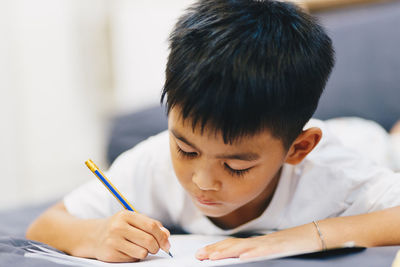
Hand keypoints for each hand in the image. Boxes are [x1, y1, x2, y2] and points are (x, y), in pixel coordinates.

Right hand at [92, 210, 170, 261]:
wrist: (95, 236)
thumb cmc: (119, 227)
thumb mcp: (133, 220)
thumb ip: (151, 225)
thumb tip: (166, 235)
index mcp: (126, 215)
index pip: (151, 226)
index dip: (162, 236)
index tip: (166, 243)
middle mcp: (118, 227)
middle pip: (148, 240)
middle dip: (156, 247)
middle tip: (156, 249)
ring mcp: (113, 241)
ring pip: (142, 252)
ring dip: (146, 253)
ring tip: (141, 248)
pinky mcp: (110, 254)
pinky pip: (132, 259)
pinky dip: (135, 257)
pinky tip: (129, 251)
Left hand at [195, 223, 320, 260]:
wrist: (313, 234)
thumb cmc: (293, 244)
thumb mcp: (271, 249)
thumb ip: (256, 252)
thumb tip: (240, 258)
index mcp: (255, 243)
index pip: (231, 245)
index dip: (215, 249)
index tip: (201, 254)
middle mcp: (258, 241)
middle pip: (233, 245)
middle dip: (214, 251)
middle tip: (198, 256)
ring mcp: (268, 244)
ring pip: (244, 248)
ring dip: (227, 252)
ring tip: (212, 257)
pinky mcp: (280, 247)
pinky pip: (264, 251)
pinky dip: (253, 254)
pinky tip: (242, 257)